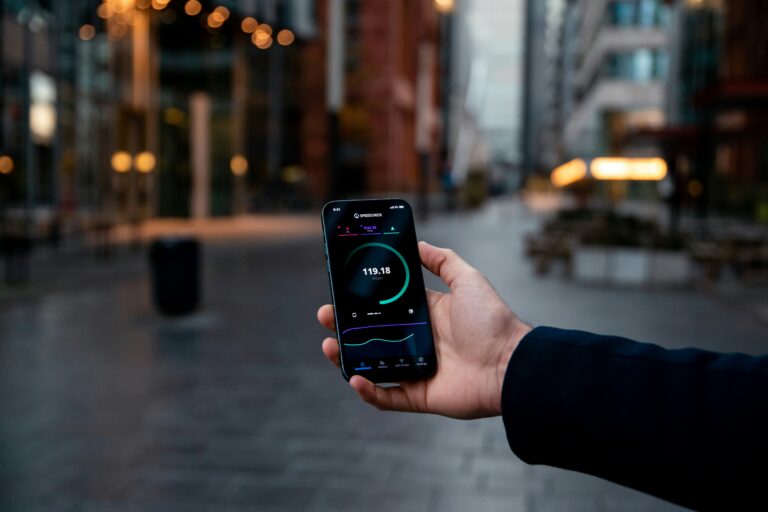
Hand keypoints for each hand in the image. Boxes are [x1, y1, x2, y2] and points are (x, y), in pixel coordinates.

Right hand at [317, 241, 530, 418]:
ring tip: (330, 345)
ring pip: (372, 365)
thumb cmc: (493, 321)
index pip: (385, 307)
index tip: (341, 290)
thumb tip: (418, 243)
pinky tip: (355, 378)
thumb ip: (443, 260)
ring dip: (347, 358)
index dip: (362, 301)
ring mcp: (416, 369)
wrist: (511, 364)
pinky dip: (368, 391)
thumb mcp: (468, 280)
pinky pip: (387, 397)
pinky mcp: (420, 395)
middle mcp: (417, 342)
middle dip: (345, 327)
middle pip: (371, 336)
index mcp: (425, 316)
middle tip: (325, 316)